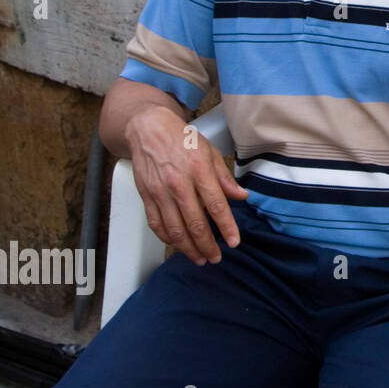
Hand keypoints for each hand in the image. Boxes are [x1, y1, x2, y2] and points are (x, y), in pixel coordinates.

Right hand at [125, 104, 248, 265]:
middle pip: (194, 223)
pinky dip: (167, 238)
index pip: (216, 205)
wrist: (148, 129)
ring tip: (199, 258)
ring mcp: (159, 191)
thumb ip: (225, 178)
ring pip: (174, 229)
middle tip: (215, 258)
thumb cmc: (182, 139)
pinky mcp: (146, 196)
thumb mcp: (210, 152)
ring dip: (187, 248)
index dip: (226, 227)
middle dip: (207, 245)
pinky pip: (156, 223)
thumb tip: (242, 196)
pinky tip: (177, 244)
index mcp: (198, 171)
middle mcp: (178, 183)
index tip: (233, 242)